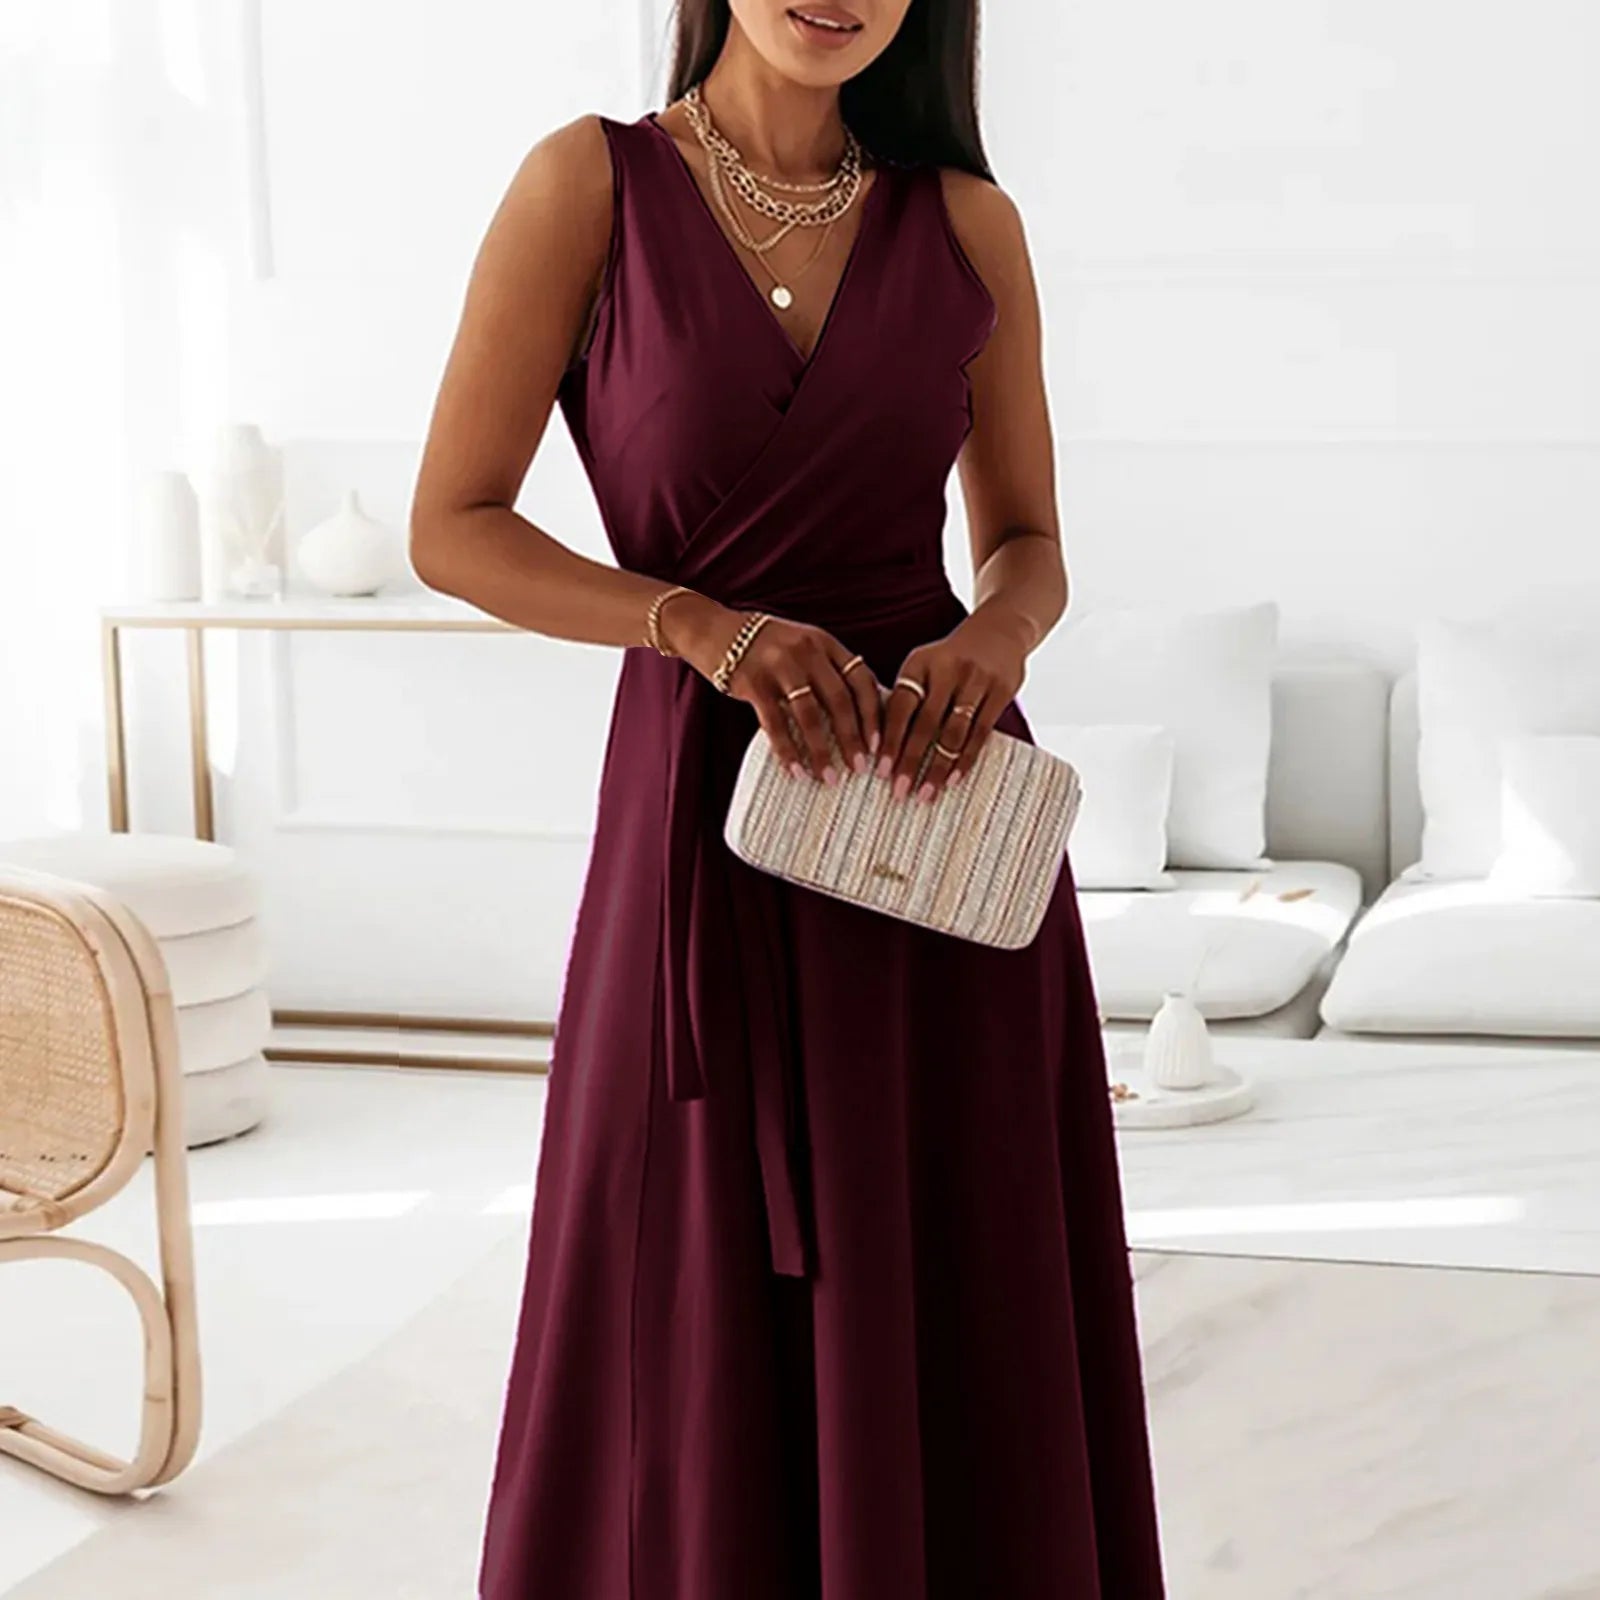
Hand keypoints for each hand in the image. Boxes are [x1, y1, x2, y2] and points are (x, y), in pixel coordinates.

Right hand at [665, 595, 883, 782]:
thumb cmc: (764, 646)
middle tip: (860, 769)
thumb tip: (858, 716)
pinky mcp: (753, 682)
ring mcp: (779, 666)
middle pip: (840, 700)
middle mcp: (807, 651)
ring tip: (829, 777)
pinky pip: (775, 723)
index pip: (861, 679)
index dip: (873, 714)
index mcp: (825, 642)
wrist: (713, 629)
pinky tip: (795, 772)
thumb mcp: (802, 646)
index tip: (880, 744)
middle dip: (853, 738)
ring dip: (822, 750)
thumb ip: (827, 671)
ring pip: (810, 715)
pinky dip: (787, 751)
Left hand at [877, 608, 1028, 800]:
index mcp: (920, 663)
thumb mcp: (924, 666)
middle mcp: (947, 669)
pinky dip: (965, 759)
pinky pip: (981, 733)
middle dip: (911, 760)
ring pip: (953, 732)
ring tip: (926, 793)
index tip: (880, 770)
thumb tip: (876, 745)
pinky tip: (953, 780)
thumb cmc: (950, 659)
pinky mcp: (1000, 691)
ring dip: (938, 767)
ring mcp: (976, 680)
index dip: (890, 740)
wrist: (999, 630)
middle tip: (899, 791)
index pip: (900, 706)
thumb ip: (906, 698)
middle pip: (925, 723)